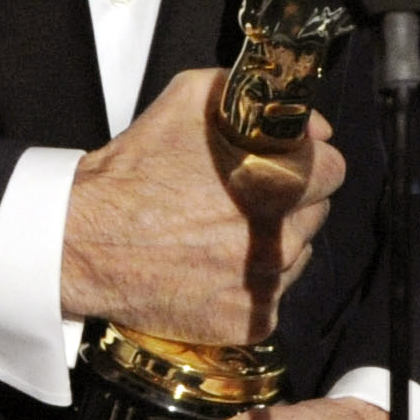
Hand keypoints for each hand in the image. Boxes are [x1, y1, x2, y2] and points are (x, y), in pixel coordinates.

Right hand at [60, 69, 344, 343]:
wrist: (86, 240)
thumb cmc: (134, 171)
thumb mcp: (189, 99)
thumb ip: (255, 98)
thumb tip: (305, 121)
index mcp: (276, 181)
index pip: (332, 168)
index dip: (306, 160)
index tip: (285, 162)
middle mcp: (280, 235)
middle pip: (315, 212)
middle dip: (288, 200)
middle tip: (242, 196)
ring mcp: (267, 283)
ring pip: (296, 254)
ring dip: (271, 241)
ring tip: (219, 232)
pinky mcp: (251, 321)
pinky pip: (270, 296)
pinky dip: (248, 282)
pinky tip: (211, 265)